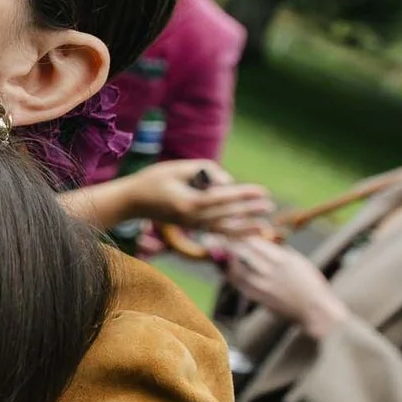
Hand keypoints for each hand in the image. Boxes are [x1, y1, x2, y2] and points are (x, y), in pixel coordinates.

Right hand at [125, 161, 275, 232]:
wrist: (132, 202)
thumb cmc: (152, 180)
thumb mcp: (176, 167)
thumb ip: (203, 170)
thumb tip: (227, 181)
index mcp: (189, 203)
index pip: (223, 199)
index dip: (244, 195)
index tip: (262, 192)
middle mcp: (192, 217)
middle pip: (228, 214)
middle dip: (250, 210)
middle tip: (269, 205)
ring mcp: (192, 224)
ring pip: (225, 227)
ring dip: (246, 227)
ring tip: (265, 226)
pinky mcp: (192, 226)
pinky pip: (217, 230)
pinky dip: (234, 233)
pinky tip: (247, 233)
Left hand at [222, 236, 351, 337]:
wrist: (315, 309)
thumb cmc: (310, 282)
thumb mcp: (297, 260)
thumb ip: (279, 250)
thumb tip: (263, 239)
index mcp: (280, 258)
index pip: (253, 240)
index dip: (238, 232)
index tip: (227, 225)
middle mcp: (269, 270)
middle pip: (240, 252)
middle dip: (224, 243)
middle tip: (211, 237)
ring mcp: (262, 285)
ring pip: (235, 268)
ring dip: (224, 260)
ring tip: (216, 252)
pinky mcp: (259, 297)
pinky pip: (239, 284)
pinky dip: (231, 275)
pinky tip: (227, 270)